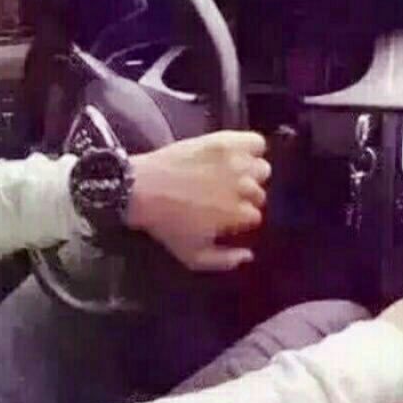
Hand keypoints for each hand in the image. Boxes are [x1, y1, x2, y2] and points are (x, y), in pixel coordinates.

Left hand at [125, 130, 270, 270]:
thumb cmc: (167, 225)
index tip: (230, 215)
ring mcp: (235, 162)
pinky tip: (240, 154)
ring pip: (262, 168)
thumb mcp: (193, 256)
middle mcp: (243, 187)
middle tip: (227, 195)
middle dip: (247, 197)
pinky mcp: (224, 141)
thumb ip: (225, 261)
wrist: (140, 189)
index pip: (256, 216)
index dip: (242, 217)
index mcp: (238, 215)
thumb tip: (249, 255)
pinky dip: (252, 147)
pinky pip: (256, 141)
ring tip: (234, 175)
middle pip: (260, 193)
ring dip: (252, 174)